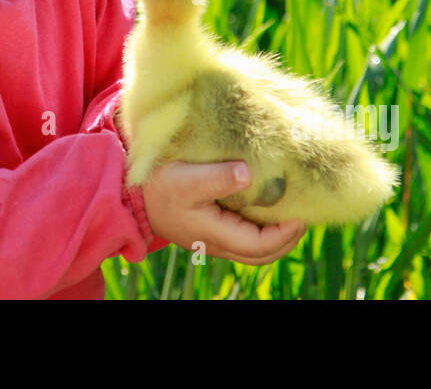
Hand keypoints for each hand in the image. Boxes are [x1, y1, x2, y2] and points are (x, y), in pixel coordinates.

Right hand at [140, 160, 305, 264]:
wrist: (127, 194)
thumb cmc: (156, 185)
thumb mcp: (186, 178)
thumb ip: (218, 178)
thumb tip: (249, 174)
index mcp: (213, 234)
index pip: (259, 245)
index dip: (284, 234)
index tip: (301, 215)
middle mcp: (214, 243)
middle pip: (259, 255)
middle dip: (285, 240)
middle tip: (303, 217)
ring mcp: (210, 239)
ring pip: (251, 249)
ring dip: (273, 238)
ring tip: (288, 215)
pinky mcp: (206, 229)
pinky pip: (240, 238)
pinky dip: (258, 230)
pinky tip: (263, 210)